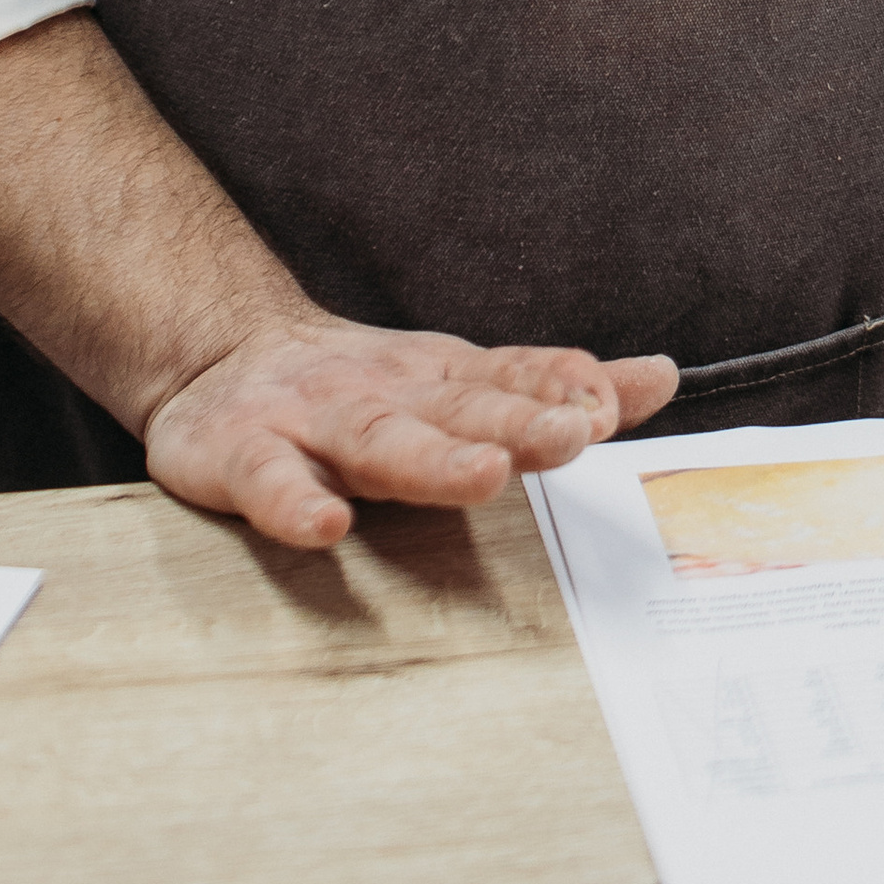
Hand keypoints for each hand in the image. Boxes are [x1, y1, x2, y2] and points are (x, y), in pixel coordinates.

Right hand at [143, 314, 679, 549]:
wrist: (221, 358)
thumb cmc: (362, 389)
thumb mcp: (459, 380)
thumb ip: (554, 385)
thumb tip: (662, 377)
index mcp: (440, 380)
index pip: (511, 377)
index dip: (561, 388)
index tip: (609, 407)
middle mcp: (387, 394)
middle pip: (461, 408)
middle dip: (521, 420)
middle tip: (575, 432)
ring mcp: (313, 421)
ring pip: (378, 440)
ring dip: (433, 457)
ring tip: (484, 474)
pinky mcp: (240, 453)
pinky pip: (268, 480)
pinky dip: (294, 502)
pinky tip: (326, 526)